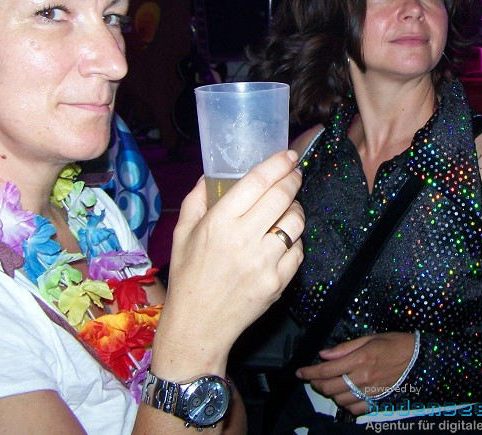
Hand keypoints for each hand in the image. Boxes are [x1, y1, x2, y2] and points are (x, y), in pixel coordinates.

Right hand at [153, 150, 304, 377]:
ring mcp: (264, 262)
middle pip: (282, 196)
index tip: (289, 155)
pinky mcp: (278, 281)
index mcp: (219, 223)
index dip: (277, 164)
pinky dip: (294, 241)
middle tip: (294, 174)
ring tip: (287, 209)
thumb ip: (197, 199)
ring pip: (296, 222)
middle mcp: (243, 239)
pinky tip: (282, 241)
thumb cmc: (189, 277)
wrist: (197, 326)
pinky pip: (298, 251)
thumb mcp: (182, 234)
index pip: (257, 182)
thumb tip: (213, 174)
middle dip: (293, 179)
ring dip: (296, 209)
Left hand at [295, 332, 415, 414]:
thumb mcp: (369, 338)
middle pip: (329, 387)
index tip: (300, 372)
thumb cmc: (394, 343)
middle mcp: (363, 377)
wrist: (418, 358)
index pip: (326, 370)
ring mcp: (369, 392)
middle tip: (313, 377)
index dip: (309, 372)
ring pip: (339, 399)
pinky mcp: (376, 401)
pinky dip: (345, 404)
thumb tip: (324, 354)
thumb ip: (345, 348)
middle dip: (316, 383)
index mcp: (360, 359)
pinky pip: (354, 409)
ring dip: (329, 393)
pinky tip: (344, 394)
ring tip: (328, 384)